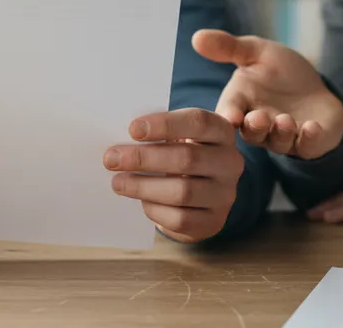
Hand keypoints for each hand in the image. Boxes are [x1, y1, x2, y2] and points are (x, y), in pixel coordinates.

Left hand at [104, 108, 244, 243]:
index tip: (132, 129)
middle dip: (144, 158)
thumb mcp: (178, 138)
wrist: (202, 194)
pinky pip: (180, 219)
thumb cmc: (181, 154)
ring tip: (118, 182)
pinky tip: (140, 201)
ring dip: (143, 186)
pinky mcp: (214, 221)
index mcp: (222, 132)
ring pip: (183, 191)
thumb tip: (122, 142)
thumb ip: (158, 134)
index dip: (165, 124)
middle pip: (187, 158)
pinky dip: (155, 209)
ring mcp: (225, 194)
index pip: (199, 122)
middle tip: (112, 158)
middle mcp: (230, 162)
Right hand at [192, 29, 342, 158]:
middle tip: (258, 117)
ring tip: (285, 120)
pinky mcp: (309, 143)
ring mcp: (285, 137)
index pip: (230, 112)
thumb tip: (197, 37)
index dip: (229, 115)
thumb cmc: (280, 72)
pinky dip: (310, 139)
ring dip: (281, 133)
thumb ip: (228, 47)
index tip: (231, 115)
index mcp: (241, 104)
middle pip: (252, 133)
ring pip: (278, 143)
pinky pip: (308, 146)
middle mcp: (260, 125)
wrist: (315, 88)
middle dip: (255, 127)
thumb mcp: (257, 52)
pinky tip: (313, 127)